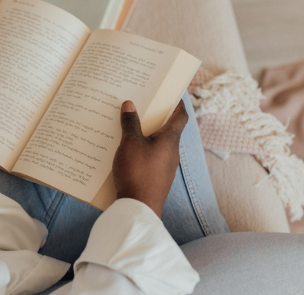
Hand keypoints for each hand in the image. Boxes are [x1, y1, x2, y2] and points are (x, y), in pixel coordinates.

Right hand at [112, 100, 187, 217]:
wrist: (138, 209)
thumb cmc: (138, 172)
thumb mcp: (130, 143)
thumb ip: (130, 123)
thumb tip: (129, 105)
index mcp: (170, 140)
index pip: (180, 116)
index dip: (176, 103)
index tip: (168, 93)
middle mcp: (171, 153)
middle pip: (166, 129)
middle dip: (153, 118)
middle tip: (139, 105)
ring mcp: (164, 167)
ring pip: (155, 145)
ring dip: (144, 135)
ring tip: (126, 126)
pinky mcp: (155, 179)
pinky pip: (149, 158)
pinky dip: (139, 151)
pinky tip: (124, 151)